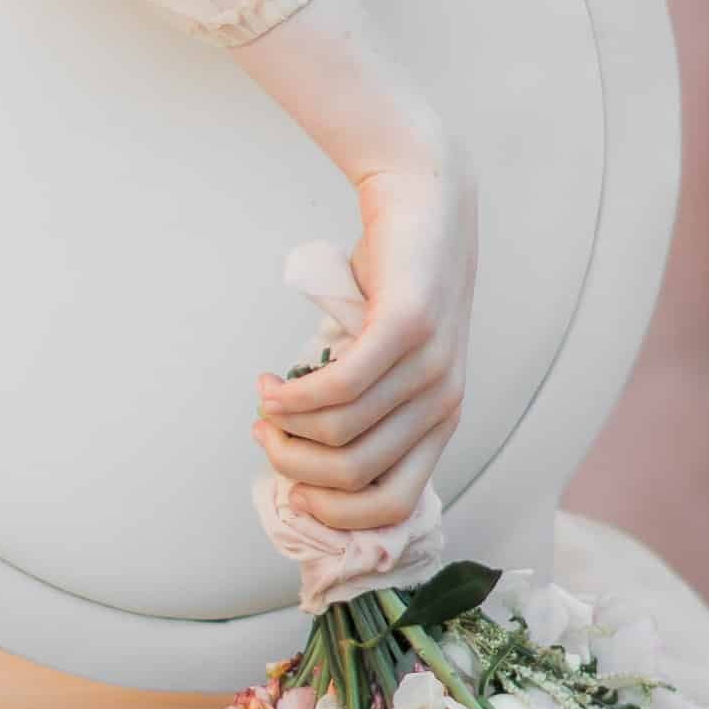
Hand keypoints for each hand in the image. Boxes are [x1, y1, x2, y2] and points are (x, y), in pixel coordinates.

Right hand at [251, 136, 478, 531]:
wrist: (424, 196)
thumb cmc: (395, 275)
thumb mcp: (386, 352)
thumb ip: (361, 399)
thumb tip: (300, 446)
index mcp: (442, 418)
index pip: (392, 506)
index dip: (333, 513)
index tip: (291, 488)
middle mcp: (444, 401)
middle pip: (357, 477)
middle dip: (295, 467)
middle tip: (263, 433)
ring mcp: (430, 365)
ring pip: (341, 434)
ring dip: (286, 427)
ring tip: (263, 402)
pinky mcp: (407, 327)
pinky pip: (339, 387)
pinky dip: (294, 396)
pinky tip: (270, 384)